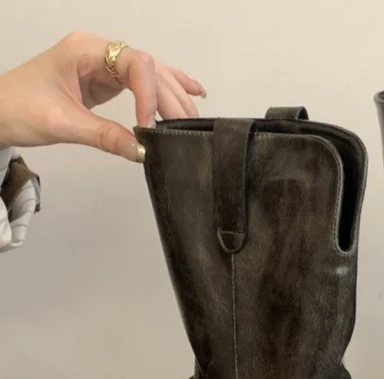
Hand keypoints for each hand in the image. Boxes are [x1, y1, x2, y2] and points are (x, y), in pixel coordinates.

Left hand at [0, 32, 204, 161]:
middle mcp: (98, 51)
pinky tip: (193, 92)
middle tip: (184, 130)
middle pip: (149, 68)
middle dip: (169, 99)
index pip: (134, 63)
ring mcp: (104, 64)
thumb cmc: (19, 108)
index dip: (149, 95)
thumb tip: (143, 150)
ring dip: (173, 96)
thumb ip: (106, 137)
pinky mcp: (107, 79)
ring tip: (193, 121)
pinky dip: (167, 87)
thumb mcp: (63, 124)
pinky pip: (144, 80)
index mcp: (84, 51)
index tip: (151, 126)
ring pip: (151, 74)